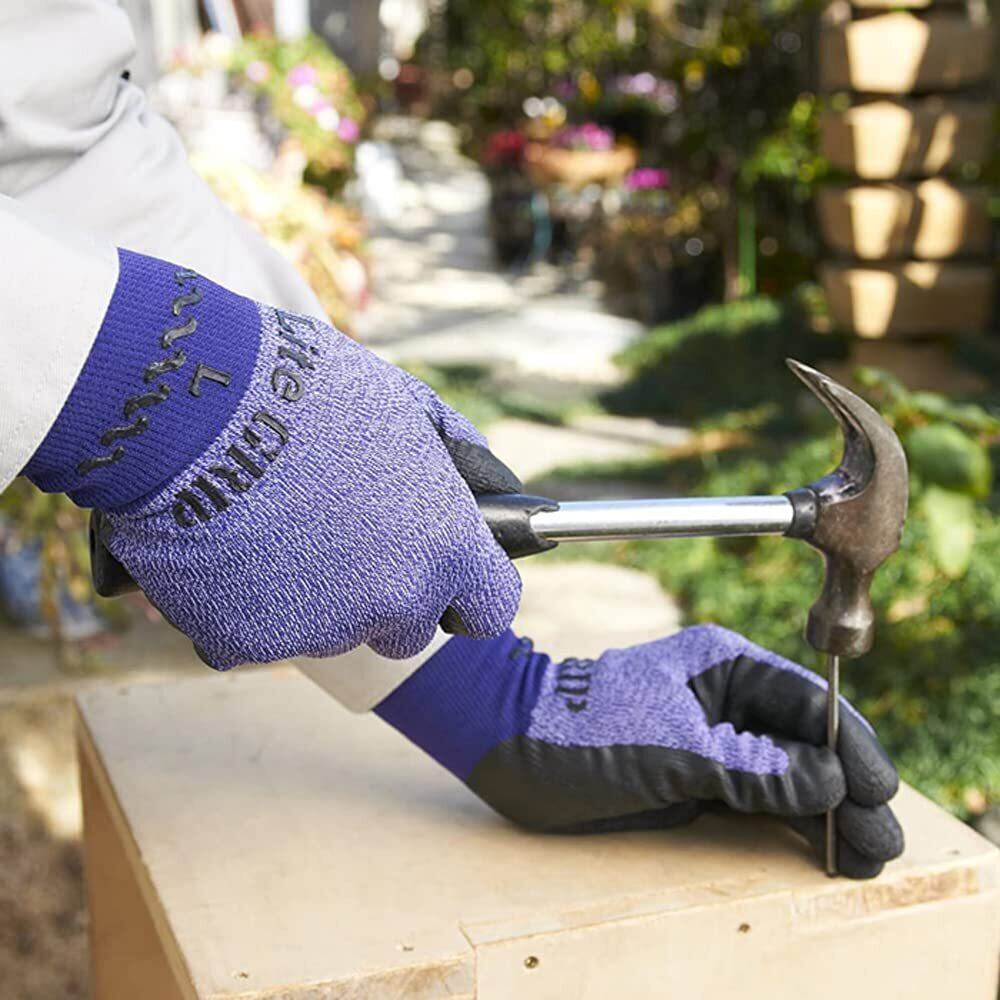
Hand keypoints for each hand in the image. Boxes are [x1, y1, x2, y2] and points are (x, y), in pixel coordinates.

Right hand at [26, 249, 520, 666]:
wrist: (197, 404)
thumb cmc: (311, 391)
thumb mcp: (411, 408)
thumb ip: (461, 467)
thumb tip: (492, 497)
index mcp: (444, 547)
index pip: (490, 607)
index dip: (469, 592)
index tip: (451, 581)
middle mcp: (394, 601)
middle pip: (406, 630)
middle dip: (385, 596)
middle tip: (342, 537)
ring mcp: (321, 629)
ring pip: (330, 631)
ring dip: (313, 595)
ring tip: (275, 523)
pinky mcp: (248, 642)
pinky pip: (258, 633)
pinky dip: (247, 601)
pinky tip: (230, 544)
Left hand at [376, 626, 902, 878]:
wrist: (511, 747)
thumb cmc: (583, 728)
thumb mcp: (670, 747)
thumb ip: (750, 767)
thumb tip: (826, 780)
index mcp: (724, 666)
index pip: (806, 703)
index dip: (848, 745)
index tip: (879, 788)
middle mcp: (727, 701)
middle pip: (805, 743)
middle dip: (847, 787)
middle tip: (883, 839)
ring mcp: (714, 741)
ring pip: (786, 776)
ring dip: (827, 813)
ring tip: (866, 856)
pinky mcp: (699, 779)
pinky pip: (757, 800)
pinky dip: (790, 824)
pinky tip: (822, 849)